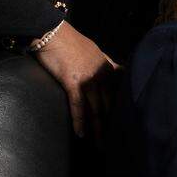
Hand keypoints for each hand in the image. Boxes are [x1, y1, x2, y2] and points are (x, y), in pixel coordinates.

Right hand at [33, 20, 118, 140]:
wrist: (51, 31)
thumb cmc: (69, 41)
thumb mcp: (94, 50)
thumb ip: (105, 62)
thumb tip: (116, 69)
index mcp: (107, 67)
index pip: (117, 93)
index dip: (120, 110)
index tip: (124, 125)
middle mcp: (101, 74)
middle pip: (109, 104)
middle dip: (112, 124)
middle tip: (115, 142)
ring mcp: (88, 79)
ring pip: (96, 109)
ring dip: (98, 129)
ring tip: (101, 145)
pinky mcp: (73, 82)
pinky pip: (78, 106)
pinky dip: (80, 122)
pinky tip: (81, 134)